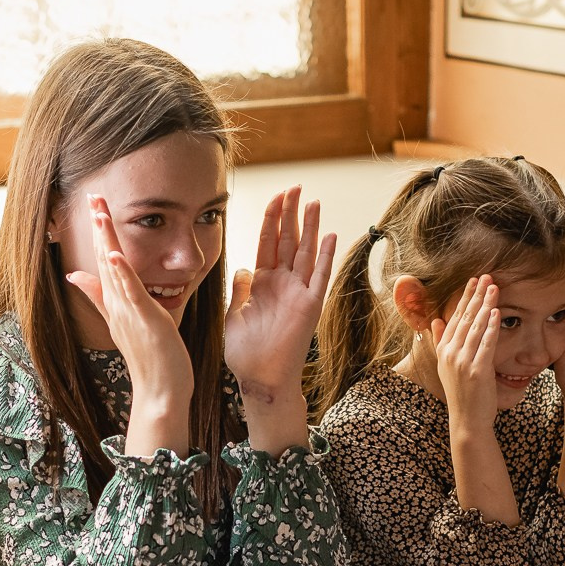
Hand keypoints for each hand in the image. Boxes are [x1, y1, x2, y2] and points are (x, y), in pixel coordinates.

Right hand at [67, 196, 193, 411]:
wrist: (160, 392)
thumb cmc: (150, 359)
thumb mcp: (124, 323)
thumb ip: (101, 299)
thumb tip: (75, 277)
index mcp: (115, 305)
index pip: (101, 263)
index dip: (97, 234)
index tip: (93, 206)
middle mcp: (117, 306)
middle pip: (103, 259)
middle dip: (98, 227)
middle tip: (91, 195)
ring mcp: (128, 313)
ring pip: (114, 271)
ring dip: (106, 240)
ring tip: (99, 213)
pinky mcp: (144, 320)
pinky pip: (131, 293)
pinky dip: (122, 273)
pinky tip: (114, 254)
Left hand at [223, 186, 335, 405]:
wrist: (258, 378)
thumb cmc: (244, 352)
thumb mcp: (233, 314)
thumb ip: (239, 290)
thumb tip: (242, 269)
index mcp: (263, 283)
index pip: (268, 243)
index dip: (272, 219)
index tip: (277, 197)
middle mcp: (283, 284)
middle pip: (289, 241)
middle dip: (291, 213)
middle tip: (296, 188)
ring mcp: (298, 293)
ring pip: (306, 252)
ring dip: (310, 227)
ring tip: (314, 201)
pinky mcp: (310, 305)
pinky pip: (320, 276)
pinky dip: (326, 256)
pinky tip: (330, 235)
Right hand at [432, 275, 500, 430]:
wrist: (466, 420)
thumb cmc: (462, 394)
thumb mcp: (447, 366)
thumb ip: (441, 341)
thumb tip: (435, 322)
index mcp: (444, 350)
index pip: (455, 317)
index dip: (465, 298)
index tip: (473, 281)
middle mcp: (450, 353)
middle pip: (464, 318)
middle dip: (475, 295)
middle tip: (486, 276)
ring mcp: (462, 362)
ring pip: (475, 327)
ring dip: (485, 305)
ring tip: (493, 287)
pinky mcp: (476, 370)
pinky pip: (485, 344)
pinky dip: (490, 327)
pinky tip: (496, 312)